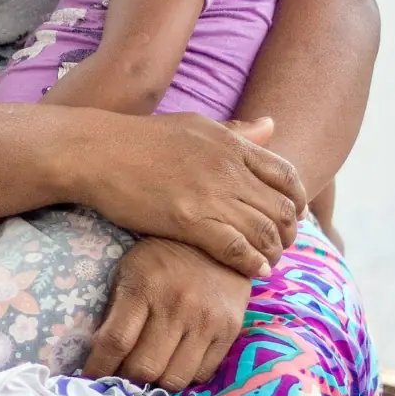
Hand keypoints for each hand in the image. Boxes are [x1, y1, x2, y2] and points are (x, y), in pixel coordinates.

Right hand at [80, 115, 304, 278]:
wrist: (96, 152)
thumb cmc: (141, 139)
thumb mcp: (194, 124)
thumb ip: (236, 131)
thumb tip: (272, 124)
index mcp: (230, 143)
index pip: (287, 174)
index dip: (298, 200)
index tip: (294, 215)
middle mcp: (227, 167)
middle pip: (282, 207)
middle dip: (289, 232)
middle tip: (282, 246)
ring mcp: (209, 194)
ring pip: (264, 232)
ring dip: (273, 252)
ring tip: (268, 262)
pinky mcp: (189, 220)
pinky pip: (237, 249)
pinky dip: (252, 263)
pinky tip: (253, 271)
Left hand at [83, 237, 251, 390]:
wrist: (216, 238)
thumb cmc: (161, 255)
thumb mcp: (129, 270)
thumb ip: (116, 309)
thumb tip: (99, 353)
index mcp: (144, 286)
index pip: (115, 341)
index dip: (99, 368)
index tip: (89, 379)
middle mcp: (176, 304)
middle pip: (145, 367)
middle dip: (127, 380)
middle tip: (120, 378)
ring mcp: (206, 319)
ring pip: (174, 379)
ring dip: (157, 382)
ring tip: (148, 373)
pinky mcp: (229, 330)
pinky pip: (202, 374)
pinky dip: (185, 375)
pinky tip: (175, 363)